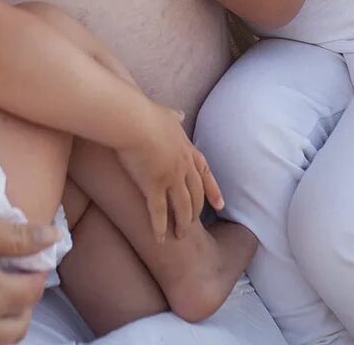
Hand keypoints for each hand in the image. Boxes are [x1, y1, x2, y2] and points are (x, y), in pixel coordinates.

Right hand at [114, 105, 223, 241]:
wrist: (133, 120)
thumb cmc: (145, 114)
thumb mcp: (166, 113)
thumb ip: (174, 117)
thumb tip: (180, 114)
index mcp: (187, 149)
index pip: (205, 173)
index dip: (213, 190)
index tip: (220, 204)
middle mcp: (184, 166)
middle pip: (195, 194)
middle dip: (196, 211)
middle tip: (194, 224)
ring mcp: (171, 177)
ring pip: (182, 206)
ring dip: (183, 223)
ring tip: (180, 236)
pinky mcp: (154, 185)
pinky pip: (159, 211)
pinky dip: (160, 227)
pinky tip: (160, 238)